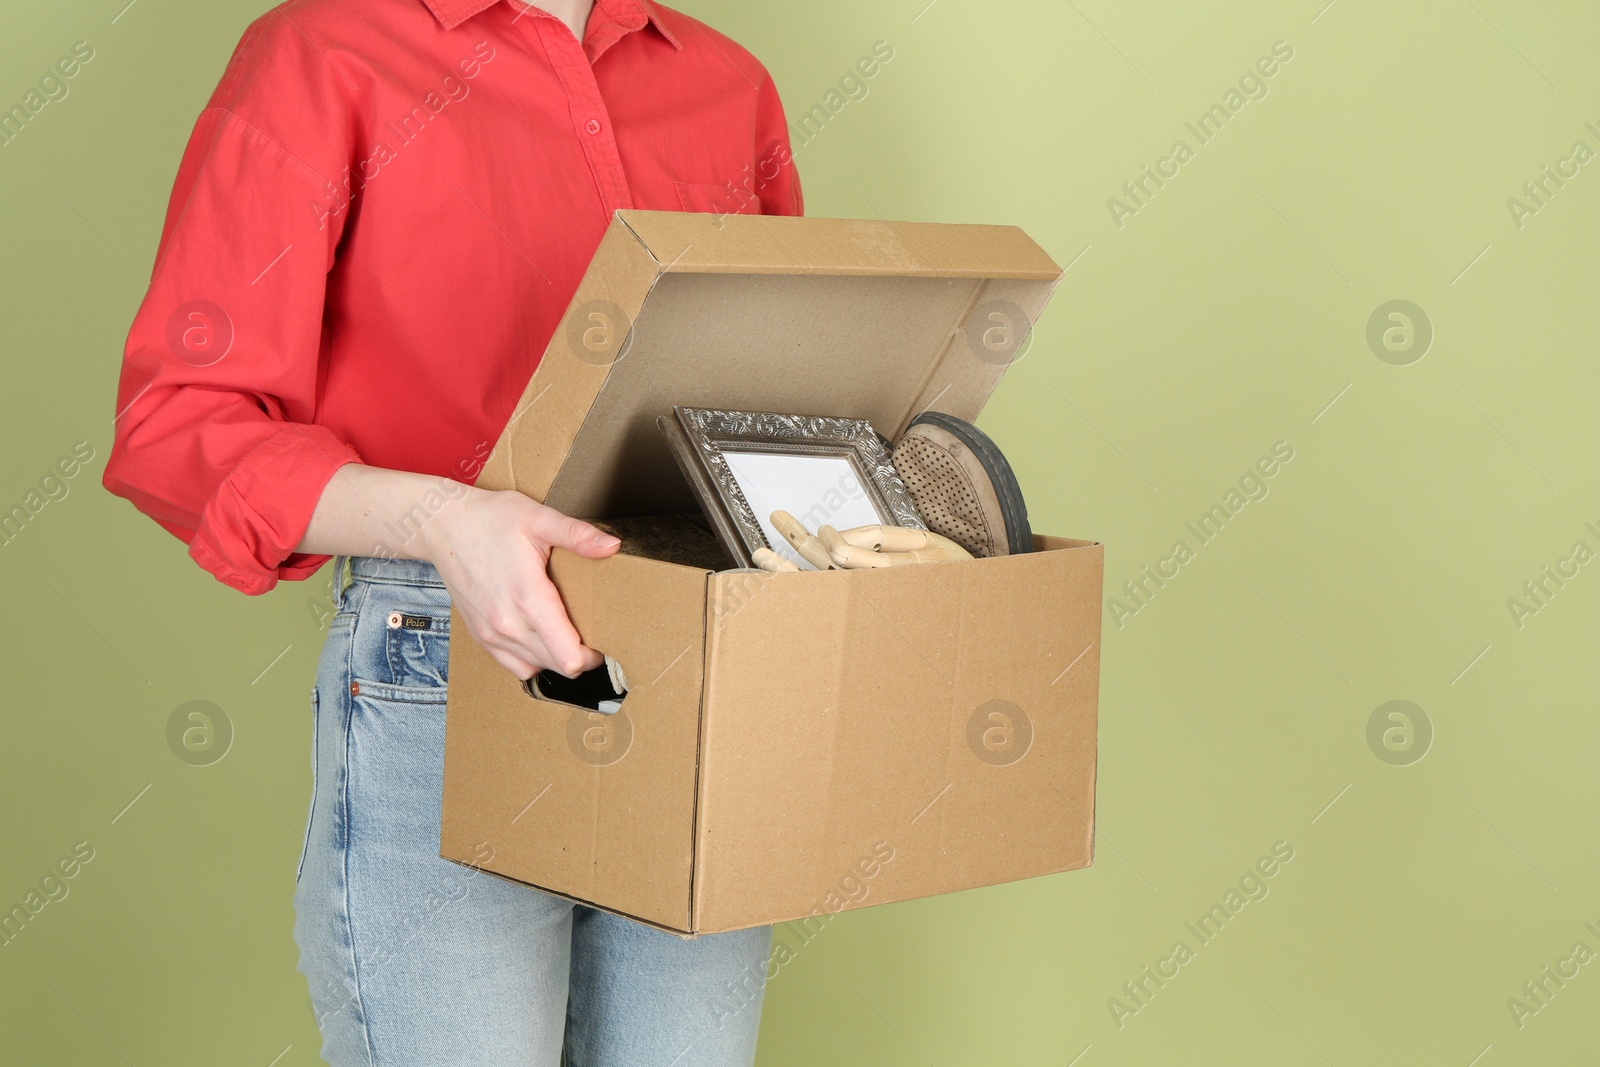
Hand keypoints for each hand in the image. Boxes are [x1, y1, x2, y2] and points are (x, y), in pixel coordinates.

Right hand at [421, 487, 619, 679]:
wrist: (443, 526)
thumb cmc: (491, 519)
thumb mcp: (539, 518)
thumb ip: (578, 535)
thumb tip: (613, 545)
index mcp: (529, 597)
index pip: (568, 656)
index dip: (592, 655)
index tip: (602, 639)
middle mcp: (508, 623)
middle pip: (558, 666)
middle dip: (580, 656)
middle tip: (591, 634)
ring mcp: (491, 633)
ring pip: (536, 668)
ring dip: (556, 658)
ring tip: (566, 634)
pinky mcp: (480, 635)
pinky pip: (513, 665)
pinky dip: (532, 658)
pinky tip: (541, 638)